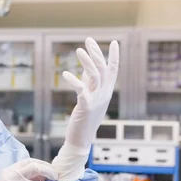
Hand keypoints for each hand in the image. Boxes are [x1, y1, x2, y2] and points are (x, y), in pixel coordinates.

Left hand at [52, 37, 118, 180]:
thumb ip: (90, 83)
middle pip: (104, 69)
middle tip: (88, 40)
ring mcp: (96, 100)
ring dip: (87, 61)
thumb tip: (88, 68)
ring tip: (78, 50)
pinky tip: (65, 74)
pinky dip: (73, 80)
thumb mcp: (90, 98)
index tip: (115, 41)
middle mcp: (105, 94)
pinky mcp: (85, 107)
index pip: (114, 70)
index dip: (114, 56)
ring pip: (95, 76)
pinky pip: (81, 90)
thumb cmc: (84, 118)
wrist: (81, 140)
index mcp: (107, 92)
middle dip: (97, 53)